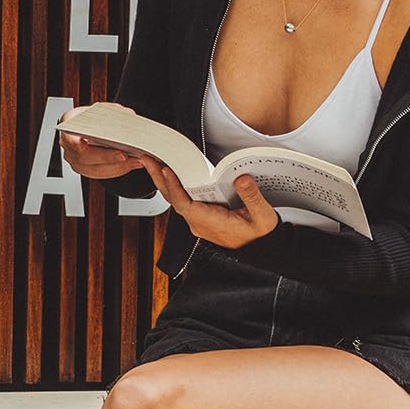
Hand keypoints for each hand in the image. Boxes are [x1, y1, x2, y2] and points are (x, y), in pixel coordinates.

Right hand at [58, 104, 145, 178]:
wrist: (85, 123)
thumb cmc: (91, 116)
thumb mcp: (101, 109)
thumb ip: (114, 112)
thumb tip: (129, 117)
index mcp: (67, 128)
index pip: (75, 143)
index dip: (95, 150)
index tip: (119, 152)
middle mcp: (67, 147)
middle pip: (86, 159)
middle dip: (109, 159)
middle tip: (128, 157)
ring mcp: (74, 160)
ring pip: (94, 170)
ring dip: (117, 167)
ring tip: (136, 161)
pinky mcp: (84, 168)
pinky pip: (100, 173)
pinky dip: (117, 170)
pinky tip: (131, 164)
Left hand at [141, 159, 281, 248]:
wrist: (257, 249)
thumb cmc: (259, 235)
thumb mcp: (262, 217)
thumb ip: (252, 198)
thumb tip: (241, 179)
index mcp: (209, 222)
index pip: (184, 204)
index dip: (174, 187)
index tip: (167, 171)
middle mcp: (198, 222)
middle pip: (172, 199)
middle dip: (158, 178)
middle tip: (147, 159)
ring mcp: (197, 219)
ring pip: (174, 198)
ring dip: (162, 180)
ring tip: (152, 161)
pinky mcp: (200, 215)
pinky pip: (181, 198)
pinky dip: (173, 184)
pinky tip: (168, 172)